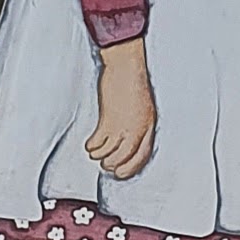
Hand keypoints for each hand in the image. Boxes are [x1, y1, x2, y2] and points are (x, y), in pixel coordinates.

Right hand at [86, 37, 156, 179]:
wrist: (126, 66)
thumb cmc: (133, 83)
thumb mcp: (142, 107)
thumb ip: (137, 125)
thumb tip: (126, 142)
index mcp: (148, 126)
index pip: (143, 155)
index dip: (131, 168)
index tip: (121, 173)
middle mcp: (138, 129)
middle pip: (125, 158)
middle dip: (113, 164)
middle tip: (105, 163)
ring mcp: (124, 126)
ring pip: (110, 154)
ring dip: (100, 156)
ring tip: (96, 152)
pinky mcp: (109, 120)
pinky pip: (98, 143)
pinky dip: (92, 146)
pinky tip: (91, 143)